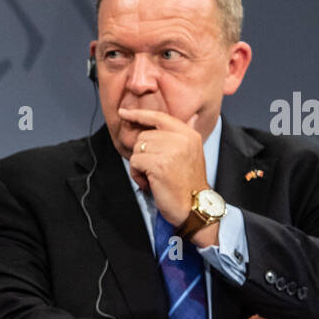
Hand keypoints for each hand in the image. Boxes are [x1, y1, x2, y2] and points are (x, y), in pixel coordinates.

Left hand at [122, 108, 206, 228]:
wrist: (195, 206)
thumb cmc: (188, 183)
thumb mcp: (192, 153)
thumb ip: (186, 135)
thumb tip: (191, 117)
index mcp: (189, 134)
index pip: (159, 117)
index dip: (139, 114)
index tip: (123, 112)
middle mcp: (182, 139)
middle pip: (144, 135)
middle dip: (142, 154)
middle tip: (153, 170)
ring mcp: (171, 151)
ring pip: (137, 148)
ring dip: (139, 165)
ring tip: (153, 177)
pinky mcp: (160, 164)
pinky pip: (135, 162)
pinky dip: (137, 174)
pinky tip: (149, 183)